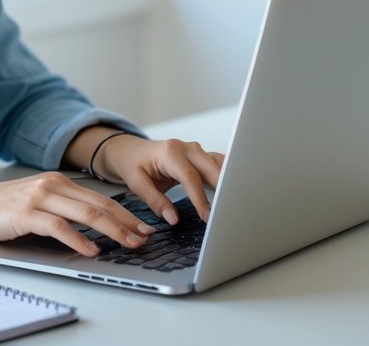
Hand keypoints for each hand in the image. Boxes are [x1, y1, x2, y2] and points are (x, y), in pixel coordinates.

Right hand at [0, 173, 156, 256]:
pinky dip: (78, 239)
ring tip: (129, 244)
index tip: (144, 228)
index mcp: (59, 182)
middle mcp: (52, 185)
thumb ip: (63, 209)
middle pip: (99, 205)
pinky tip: (92, 249)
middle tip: (146, 237)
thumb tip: (94, 227)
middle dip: (127, 223)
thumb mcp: (37, 202)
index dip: (126, 214)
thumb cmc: (1, 208)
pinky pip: (59, 226)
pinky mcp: (25, 213)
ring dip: (112, 230)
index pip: (100, 199)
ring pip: (85, 213)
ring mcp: (39, 197)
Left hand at [93, 135, 224, 224]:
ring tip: (235, 206)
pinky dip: (227, 179)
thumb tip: (173, 219)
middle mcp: (187, 148)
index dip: (200, 198)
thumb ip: (155, 201)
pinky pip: (219, 166)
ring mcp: (197, 151)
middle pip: (212, 169)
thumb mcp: (136, 183)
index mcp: (170, 152)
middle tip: (228, 214)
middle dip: (222, 191)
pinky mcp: (202, 157)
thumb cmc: (134, 165)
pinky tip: (233, 195)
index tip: (207, 217)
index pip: (190, 177)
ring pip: (220, 166)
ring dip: (228, 184)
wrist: (133, 151)